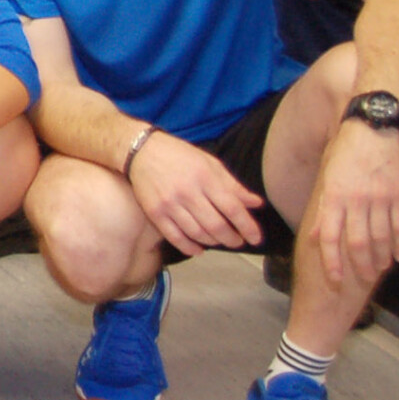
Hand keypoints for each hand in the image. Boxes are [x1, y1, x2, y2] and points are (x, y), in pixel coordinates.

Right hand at [123, 129, 262, 254]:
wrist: (141, 150)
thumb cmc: (180, 155)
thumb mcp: (211, 163)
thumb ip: (234, 185)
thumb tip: (257, 204)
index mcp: (205, 177)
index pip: (233, 208)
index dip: (248, 226)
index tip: (256, 238)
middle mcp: (187, 192)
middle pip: (216, 225)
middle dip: (232, 238)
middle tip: (238, 241)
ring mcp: (170, 204)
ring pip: (197, 233)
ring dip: (213, 242)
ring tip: (220, 241)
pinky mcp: (155, 212)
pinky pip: (175, 237)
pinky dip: (190, 247)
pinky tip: (199, 249)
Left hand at [305, 118, 398, 283]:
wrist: (372, 130)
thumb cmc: (345, 155)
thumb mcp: (326, 180)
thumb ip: (323, 211)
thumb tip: (315, 237)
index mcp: (334, 197)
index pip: (330, 237)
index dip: (331, 262)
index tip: (335, 279)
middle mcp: (357, 200)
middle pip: (358, 242)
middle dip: (360, 265)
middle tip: (363, 279)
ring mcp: (381, 198)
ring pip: (381, 238)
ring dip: (381, 258)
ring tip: (380, 269)